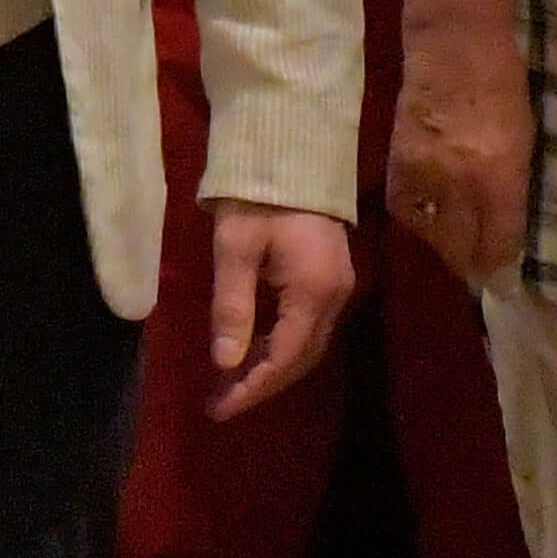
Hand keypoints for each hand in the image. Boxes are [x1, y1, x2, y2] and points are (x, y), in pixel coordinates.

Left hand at [198, 202, 357, 421]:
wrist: (291, 149)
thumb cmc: (256, 196)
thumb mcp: (234, 249)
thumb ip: (232, 307)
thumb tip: (225, 363)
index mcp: (312, 292)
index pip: (283, 357)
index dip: (252, 388)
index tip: (218, 409)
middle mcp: (334, 297)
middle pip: (300, 359)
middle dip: (260, 384)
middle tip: (219, 402)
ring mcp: (338, 287)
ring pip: (307, 346)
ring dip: (271, 368)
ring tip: (230, 385)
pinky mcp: (331, 277)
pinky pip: (309, 327)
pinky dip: (281, 347)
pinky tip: (253, 351)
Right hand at [387, 0, 532, 284]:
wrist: (454, 42)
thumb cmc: (504, 85)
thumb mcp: (524, 142)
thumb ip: (514, 193)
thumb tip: (506, 239)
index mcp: (500, 175)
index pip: (498, 242)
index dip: (501, 268)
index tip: (506, 283)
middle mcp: (460, 181)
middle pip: (461, 247)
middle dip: (473, 265)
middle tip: (482, 271)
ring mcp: (426, 172)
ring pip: (431, 233)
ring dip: (445, 247)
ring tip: (457, 248)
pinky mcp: (398, 163)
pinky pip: (407, 210)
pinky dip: (419, 222)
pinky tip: (430, 222)